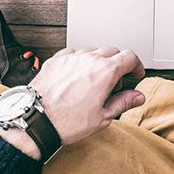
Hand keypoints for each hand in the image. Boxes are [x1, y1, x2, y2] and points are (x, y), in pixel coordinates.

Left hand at [0, 47, 145, 159]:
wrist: (36, 121)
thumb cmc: (67, 122)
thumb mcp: (102, 117)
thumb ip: (123, 102)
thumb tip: (138, 96)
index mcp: (105, 71)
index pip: (129, 57)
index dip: (136, 65)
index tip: (135, 73)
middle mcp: (89, 59)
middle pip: (112, 51)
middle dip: (118, 64)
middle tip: (114, 82)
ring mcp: (71, 58)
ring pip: (92, 51)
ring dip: (98, 62)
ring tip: (93, 80)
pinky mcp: (56, 60)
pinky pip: (73, 54)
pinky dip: (79, 61)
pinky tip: (76, 76)